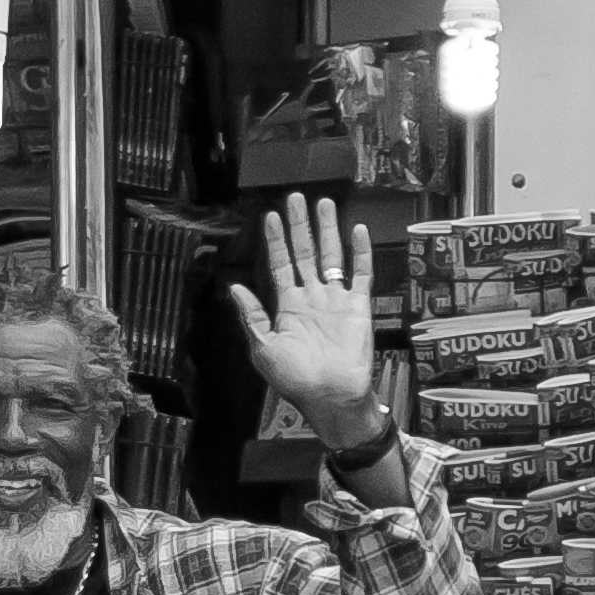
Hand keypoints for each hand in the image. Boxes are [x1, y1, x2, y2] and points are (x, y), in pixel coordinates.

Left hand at [229, 192, 377, 433]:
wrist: (331, 396)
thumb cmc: (296, 379)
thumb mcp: (264, 348)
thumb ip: (251, 316)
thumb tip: (234, 287)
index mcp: (288, 306)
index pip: (280, 265)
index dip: (275, 241)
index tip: (269, 217)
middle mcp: (311, 297)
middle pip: (305, 252)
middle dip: (299, 225)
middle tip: (295, 198)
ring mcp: (335, 299)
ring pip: (330, 256)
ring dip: (326, 230)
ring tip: (322, 203)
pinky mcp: (358, 306)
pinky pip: (361, 273)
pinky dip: (360, 252)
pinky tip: (357, 230)